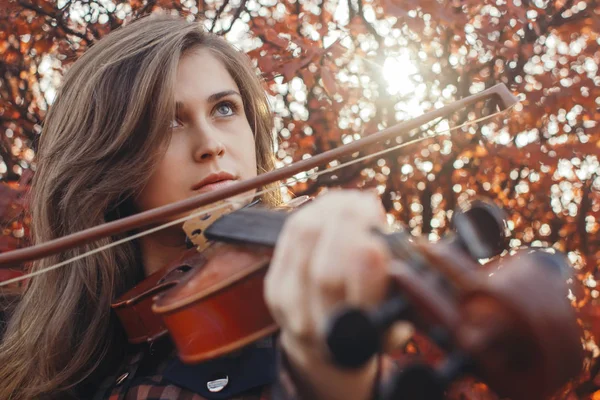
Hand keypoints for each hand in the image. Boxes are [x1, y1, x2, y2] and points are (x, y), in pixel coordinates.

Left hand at [265, 190, 411, 399]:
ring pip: (305, 244)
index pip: (355, 308)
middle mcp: (315, 329)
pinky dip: (314, 211)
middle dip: (348, 228)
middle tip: (369, 202)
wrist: (321, 347)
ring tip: (354, 199)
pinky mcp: (273, 282)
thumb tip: (405, 255)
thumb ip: (399, 297)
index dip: (366, 273)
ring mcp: (288, 305)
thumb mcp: (392, 324)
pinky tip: (333, 203)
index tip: (378, 243)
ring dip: (332, 212)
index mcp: (351, 345)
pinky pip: (290, 234)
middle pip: (325, 272)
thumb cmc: (365, 328)